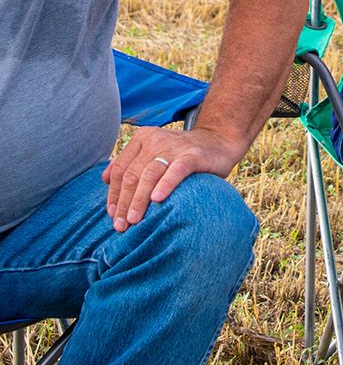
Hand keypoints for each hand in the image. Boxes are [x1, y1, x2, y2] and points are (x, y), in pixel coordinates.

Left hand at [102, 123, 243, 231]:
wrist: (218, 141)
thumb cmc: (181, 154)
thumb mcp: (153, 153)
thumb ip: (130, 163)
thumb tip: (104, 179)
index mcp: (142, 139)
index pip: (120, 169)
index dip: (113, 194)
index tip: (111, 214)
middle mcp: (155, 141)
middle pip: (132, 174)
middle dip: (123, 202)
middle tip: (120, 225)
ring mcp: (174, 147)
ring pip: (149, 174)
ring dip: (138, 199)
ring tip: (133, 220)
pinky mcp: (193, 156)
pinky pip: (176, 171)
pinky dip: (165, 185)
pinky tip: (157, 199)